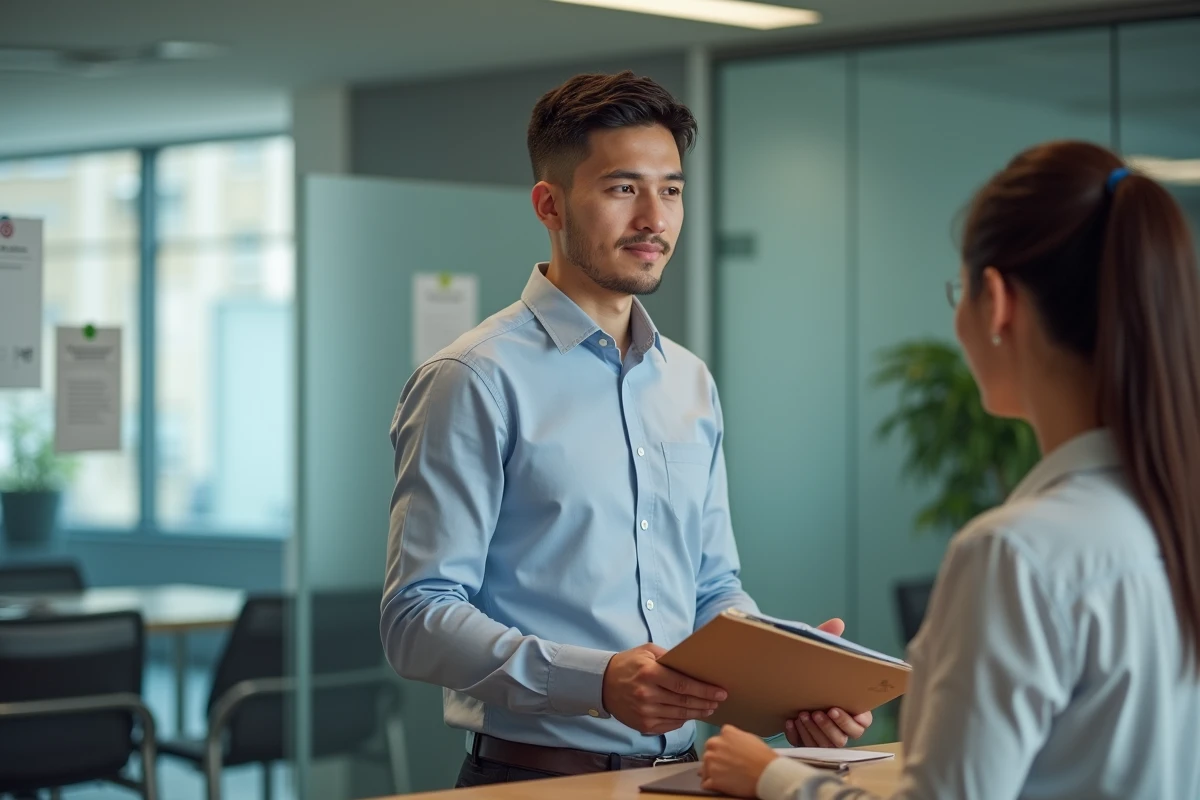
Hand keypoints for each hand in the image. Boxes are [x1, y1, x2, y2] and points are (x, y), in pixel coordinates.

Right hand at [602, 643, 726, 734]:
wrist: (602, 684)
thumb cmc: (627, 664)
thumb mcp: (646, 651)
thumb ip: (669, 657)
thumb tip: (691, 664)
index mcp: (649, 674)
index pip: (683, 684)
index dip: (704, 690)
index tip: (720, 692)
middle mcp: (647, 695)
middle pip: (684, 702)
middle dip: (705, 702)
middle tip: (719, 701)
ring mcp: (645, 713)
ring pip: (679, 715)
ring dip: (697, 713)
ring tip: (709, 708)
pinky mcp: (643, 725)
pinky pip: (669, 725)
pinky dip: (682, 720)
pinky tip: (690, 715)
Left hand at [699, 725, 777, 797]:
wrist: (767, 774)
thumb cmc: (763, 757)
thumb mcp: (750, 738)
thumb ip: (736, 737)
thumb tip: (730, 743)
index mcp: (726, 733)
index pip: (718, 739)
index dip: (723, 748)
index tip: (728, 754)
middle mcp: (715, 745)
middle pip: (708, 751)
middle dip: (715, 758)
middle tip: (725, 766)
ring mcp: (712, 762)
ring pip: (704, 767)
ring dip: (711, 772)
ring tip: (724, 777)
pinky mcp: (712, 779)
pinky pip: (705, 783)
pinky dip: (711, 785)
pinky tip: (719, 785)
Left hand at [783, 618, 871, 747]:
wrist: (786, 677)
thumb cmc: (811, 667)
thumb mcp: (818, 652)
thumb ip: (828, 639)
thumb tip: (837, 622)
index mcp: (853, 708)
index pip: (861, 724)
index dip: (850, 720)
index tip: (833, 707)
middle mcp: (840, 726)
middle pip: (843, 739)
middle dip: (829, 727)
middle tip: (816, 712)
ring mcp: (823, 736)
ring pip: (824, 744)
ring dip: (814, 732)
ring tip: (802, 714)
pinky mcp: (806, 741)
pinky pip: (804, 746)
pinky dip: (798, 736)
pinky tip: (790, 722)